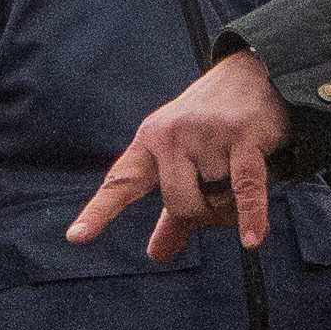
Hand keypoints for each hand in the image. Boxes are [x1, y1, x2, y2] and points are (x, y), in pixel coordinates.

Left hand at [68, 49, 289, 266]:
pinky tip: (252, 238)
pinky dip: (250, 215)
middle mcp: (171, 135)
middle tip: (222, 198)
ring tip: (241, 178)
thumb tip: (157, 254)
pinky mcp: (242, 135)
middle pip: (179, 203)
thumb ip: (170, 215)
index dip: (99, 212)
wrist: (253, 75)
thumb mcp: (184, 163)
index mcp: (150, 140)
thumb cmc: (213, 126)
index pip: (121, 181)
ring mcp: (205, 133)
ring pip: (214, 198)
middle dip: (204, 213)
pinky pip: (244, 189)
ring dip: (233, 205)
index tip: (77, 237)